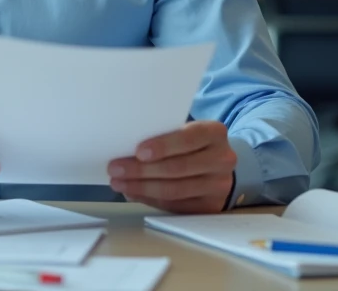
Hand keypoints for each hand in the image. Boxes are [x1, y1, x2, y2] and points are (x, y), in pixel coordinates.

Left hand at [107, 121, 236, 213]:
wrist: (219, 163)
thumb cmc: (193, 143)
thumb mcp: (186, 130)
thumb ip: (164, 135)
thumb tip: (127, 150)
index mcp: (215, 133)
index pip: (188, 138)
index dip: (163, 146)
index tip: (138, 152)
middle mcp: (222, 159)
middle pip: (178, 167)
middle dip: (142, 170)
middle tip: (115, 169)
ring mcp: (219, 185)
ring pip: (175, 190)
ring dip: (142, 188)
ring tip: (119, 183)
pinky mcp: (211, 206)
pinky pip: (176, 205)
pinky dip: (151, 199)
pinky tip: (134, 193)